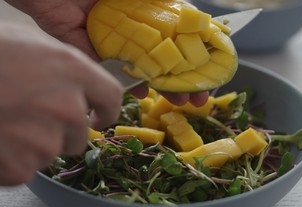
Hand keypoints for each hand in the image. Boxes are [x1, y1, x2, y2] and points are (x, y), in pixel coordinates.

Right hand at [0, 19, 122, 184]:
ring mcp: (44, 143)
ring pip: (52, 153)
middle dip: (61, 130)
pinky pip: (25, 169)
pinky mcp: (18, 170)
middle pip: (80, 134)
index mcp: (72, 72)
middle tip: (28, 117)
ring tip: (0, 124)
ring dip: (34, 144)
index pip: (112, 100)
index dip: (106, 111)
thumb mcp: (25, 42)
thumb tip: (76, 87)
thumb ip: (62, 67)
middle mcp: (67, 110)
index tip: (100, 117)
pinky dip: (10, 160)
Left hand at [5, 0, 209, 106]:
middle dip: (184, 79)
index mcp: (147, 7)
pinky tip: (140, 94)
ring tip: (178, 102)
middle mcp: (133, 24)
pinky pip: (111, 71)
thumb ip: (162, 0)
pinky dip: (126, 83)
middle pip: (164, 56)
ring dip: (161, 86)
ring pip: (143, 67)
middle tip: (198, 100)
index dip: (196, 54)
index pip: (178, 34)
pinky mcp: (89, 49)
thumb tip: (197, 13)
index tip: (212, 73)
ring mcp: (113, 38)